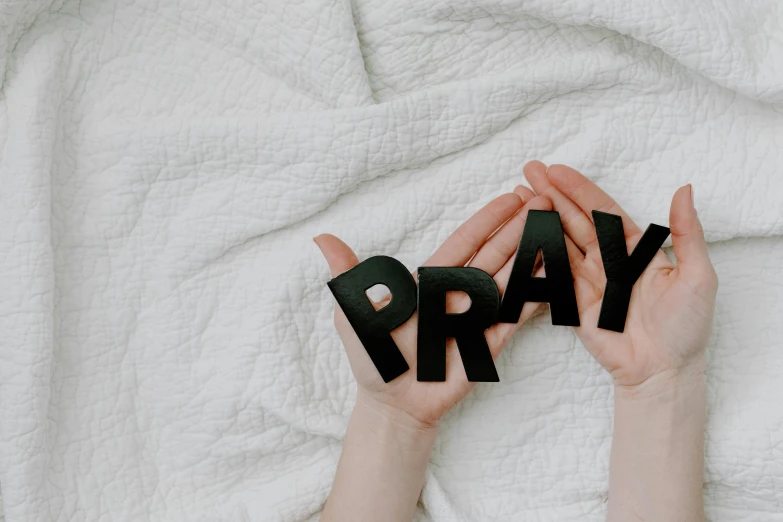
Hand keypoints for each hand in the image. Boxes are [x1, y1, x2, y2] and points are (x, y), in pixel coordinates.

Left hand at [315, 189, 550, 428]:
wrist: (391, 405)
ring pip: (508, 279)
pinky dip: (533, 295)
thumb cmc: (373, 360)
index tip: (510, 197)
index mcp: (430, 282)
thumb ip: (349, 276)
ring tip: (554, 228)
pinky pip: (515, 316)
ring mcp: (477, 317)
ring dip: (531, 254)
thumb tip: (322, 237)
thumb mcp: (354, 314)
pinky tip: (552, 274)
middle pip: (494, 254)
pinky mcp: (489, 343)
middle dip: (518, 228)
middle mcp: (458, 295)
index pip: (464, 243)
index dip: (487, 220)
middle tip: (544, 200)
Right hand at [523, 161, 717, 389]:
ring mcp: (588, 280)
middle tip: (529, 170)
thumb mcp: (699, 275)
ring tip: (519, 194)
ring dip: (539, 217)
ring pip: (559, 241)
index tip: (557, 170)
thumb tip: (685, 190)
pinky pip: (552, 273)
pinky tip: (522, 232)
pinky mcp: (572, 302)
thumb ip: (687, 233)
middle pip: (575, 219)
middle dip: (552, 194)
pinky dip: (537, 252)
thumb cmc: (686, 327)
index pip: (603, 211)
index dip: (580, 189)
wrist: (663, 371)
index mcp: (636, 249)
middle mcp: (609, 260)